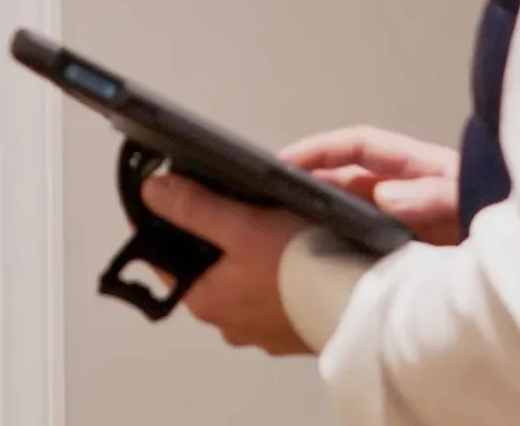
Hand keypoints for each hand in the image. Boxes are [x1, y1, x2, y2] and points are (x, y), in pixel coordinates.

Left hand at [138, 174, 314, 355]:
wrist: (367, 307)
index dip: (164, 222)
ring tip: (273, 222)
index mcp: (207, 301)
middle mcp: (230, 321)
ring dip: (251, 250)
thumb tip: (153, 193)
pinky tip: (297, 249)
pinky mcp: (292, 324)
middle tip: (234, 203)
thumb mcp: (242, 226)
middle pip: (205, 265)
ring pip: (242, 277)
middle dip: (215, 232)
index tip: (171, 196)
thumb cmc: (307, 272)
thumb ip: (193, 208)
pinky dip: (279, 269)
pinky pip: (274, 289)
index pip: (165, 257)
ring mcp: (263, 326)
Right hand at [283, 125, 462, 245]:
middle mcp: (410, 190)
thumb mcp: (471, 198)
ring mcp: (411, 221)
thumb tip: (384, 196)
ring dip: (324, 216)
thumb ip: (435, 195)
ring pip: (354, 210)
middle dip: (311, 181)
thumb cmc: (495, 209)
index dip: (320, 149)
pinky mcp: (413, 252)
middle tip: (272, 199)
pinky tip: (327, 263)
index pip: (359, 146)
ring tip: (288, 230)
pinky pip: (368, 243)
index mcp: (421, 166)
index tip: (284, 161)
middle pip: (348, 177)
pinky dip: (344, 247)